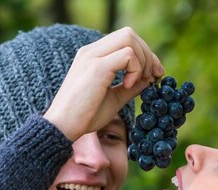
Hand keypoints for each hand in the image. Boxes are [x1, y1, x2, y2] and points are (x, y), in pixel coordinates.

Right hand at [44, 26, 164, 140]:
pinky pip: (127, 54)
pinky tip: (127, 86)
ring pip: (129, 38)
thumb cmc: (85, 116)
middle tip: (153, 76)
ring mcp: (92, 56)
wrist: (62, 127)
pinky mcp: (97, 67)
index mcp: (93, 56)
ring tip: (139, 82)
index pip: (124, 40)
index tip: (154, 74)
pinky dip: (135, 69)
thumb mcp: (114, 98)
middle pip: (129, 34)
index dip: (144, 54)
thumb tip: (150, 78)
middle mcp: (91, 51)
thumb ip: (131, 86)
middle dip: (147, 54)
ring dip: (142, 59)